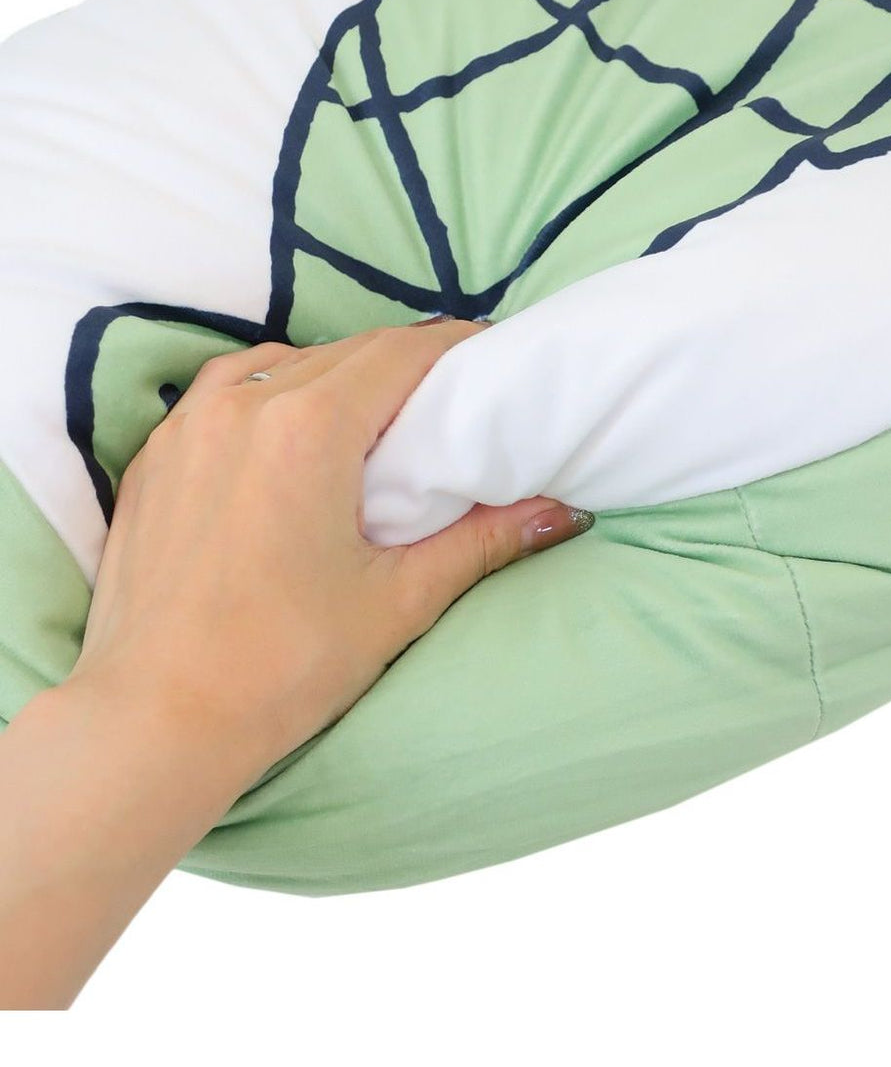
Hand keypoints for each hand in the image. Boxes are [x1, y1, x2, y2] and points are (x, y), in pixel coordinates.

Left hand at [67, 316, 594, 770]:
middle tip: (446, 394)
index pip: (401, 353)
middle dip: (402, 363)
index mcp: (309, 428)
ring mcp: (188, 428)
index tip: (489, 355)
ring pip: (278, 364)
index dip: (454, 346)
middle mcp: (243, 406)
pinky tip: (286, 438)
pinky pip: (222, 394)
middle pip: (344, 353)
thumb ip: (482, 542)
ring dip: (333, 375)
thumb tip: (559, 511)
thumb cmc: (282, 666)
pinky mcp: (154, 459)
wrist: (157, 719)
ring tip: (368, 417)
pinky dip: (267, 396)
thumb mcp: (398, 601)